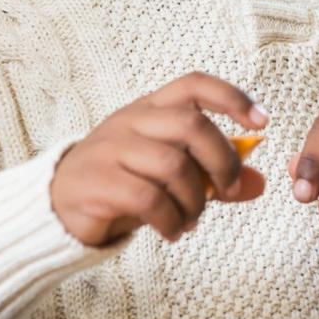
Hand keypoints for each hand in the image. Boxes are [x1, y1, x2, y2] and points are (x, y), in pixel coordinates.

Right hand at [50, 72, 267, 246]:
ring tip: (192, 220)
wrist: (55, 205)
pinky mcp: (97, 182)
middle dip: (222, 160)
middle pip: (191, 125)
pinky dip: (171, 221)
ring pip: (173, 166)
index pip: (194, 85)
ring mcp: (111, 149)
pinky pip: (149, 200)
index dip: (232, 98)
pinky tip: (173, 232)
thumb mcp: (168, 177)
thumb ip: (211, 177)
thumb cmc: (120, 184)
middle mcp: (131, 122)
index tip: (262, 122)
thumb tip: (259, 182)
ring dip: (194, 201)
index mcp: (149, 109)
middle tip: (227, 190)